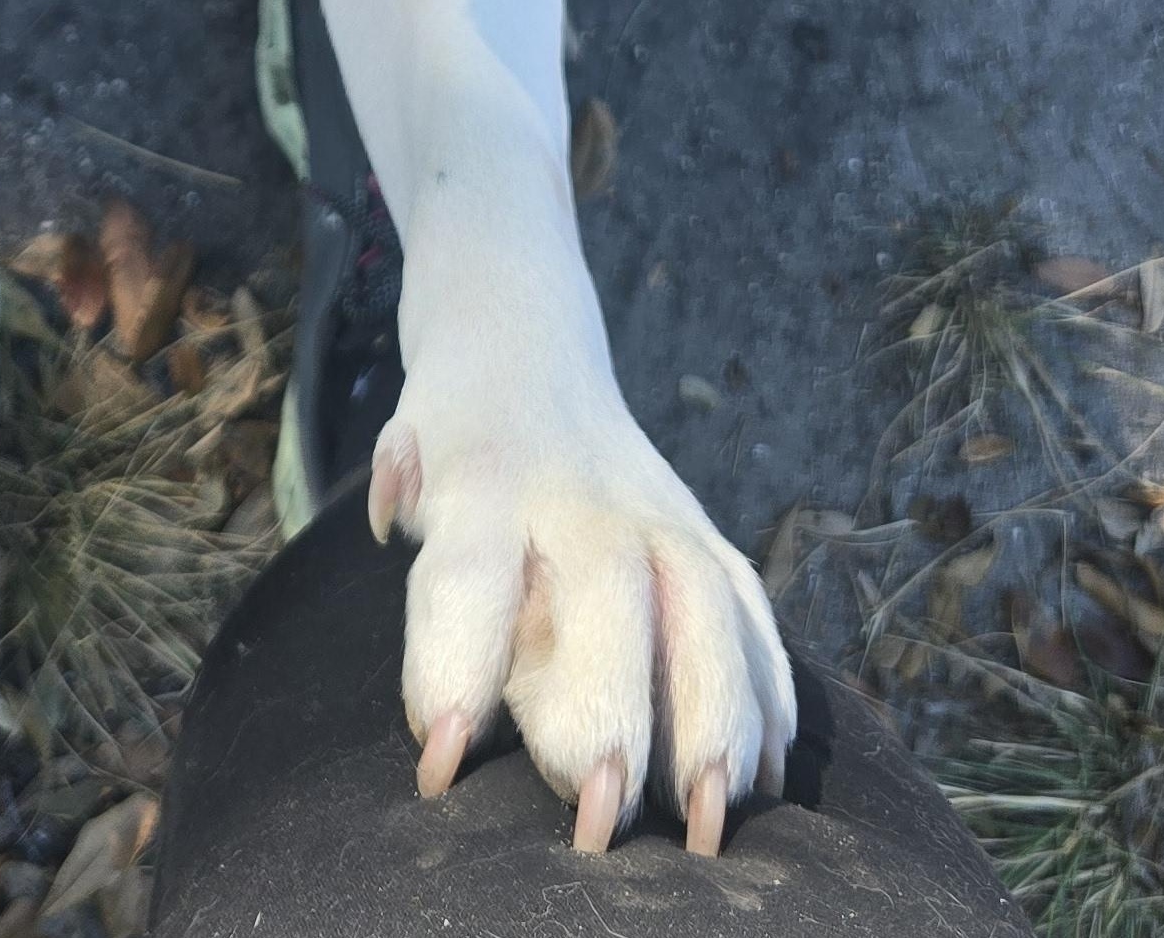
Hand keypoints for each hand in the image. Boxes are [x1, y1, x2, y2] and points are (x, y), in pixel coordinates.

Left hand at [372, 347, 793, 852]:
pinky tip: (766, 774)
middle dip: (609, 704)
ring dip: (713, 716)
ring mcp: (656, 509)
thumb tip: (396, 525)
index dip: (456, 666)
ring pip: (703, 601)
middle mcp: (578, 494)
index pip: (471, 570)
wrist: (523, 345)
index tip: (441, 763)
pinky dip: (767, 693)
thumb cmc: (452, 441)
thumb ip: (401, 507)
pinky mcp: (705, 531)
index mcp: (486, 480)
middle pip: (607, 587)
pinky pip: (751, 611)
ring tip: (704, 819)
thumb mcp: (404, 461)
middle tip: (599, 817)